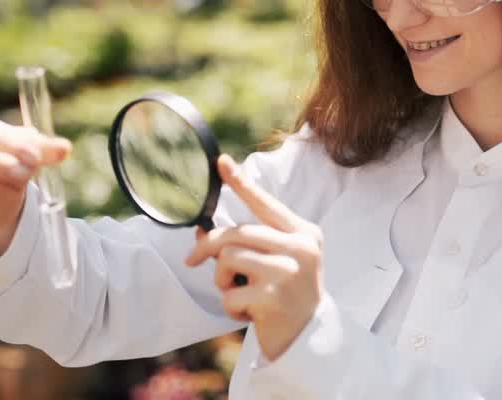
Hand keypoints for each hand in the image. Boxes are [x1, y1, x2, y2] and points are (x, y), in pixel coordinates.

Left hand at [185, 155, 324, 361]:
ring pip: (229, 259)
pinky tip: (248, 313)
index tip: (222, 162)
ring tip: (238, 293)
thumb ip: (245, 246)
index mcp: (303, 233)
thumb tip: (201, 233)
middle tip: (192, 259)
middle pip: (236, 233)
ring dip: (223, 280)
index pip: (266, 204)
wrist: (309, 339)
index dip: (242, 183)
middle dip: (208, 247)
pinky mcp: (275, 299)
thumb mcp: (273, 264)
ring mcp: (289, 272)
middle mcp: (300, 248)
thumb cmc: (287, 295)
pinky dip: (231, 305)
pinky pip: (230, 294)